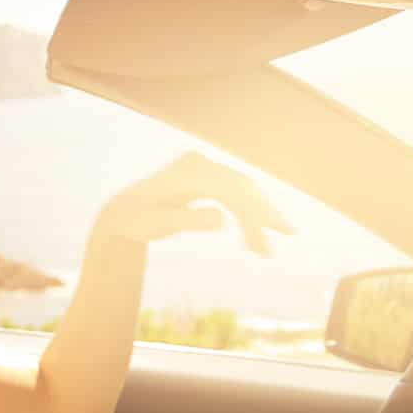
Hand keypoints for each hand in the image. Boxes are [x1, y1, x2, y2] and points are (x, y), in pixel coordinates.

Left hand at [93, 151, 291, 254]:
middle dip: (266, 212)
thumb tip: (221, 219)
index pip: (231, 190)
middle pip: (242, 186)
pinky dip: (247, 214)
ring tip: (269, 249)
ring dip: (259, 217)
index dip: (254, 213)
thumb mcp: (157, 224)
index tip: (270, 238)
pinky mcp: (206, 177)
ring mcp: (203, 167)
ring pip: (242, 190)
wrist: (122, 213)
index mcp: (189, 171)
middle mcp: (199, 162)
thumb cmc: (135, 221)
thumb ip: (187, 220)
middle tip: (291, 233)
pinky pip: (234, 194)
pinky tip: (254, 238)